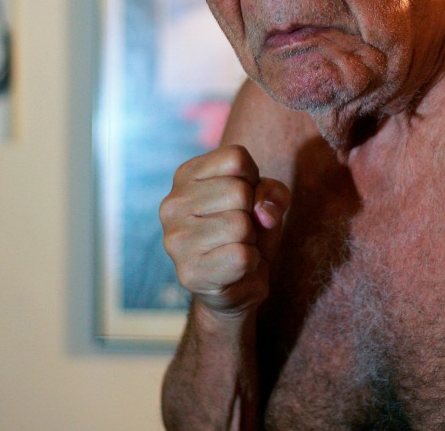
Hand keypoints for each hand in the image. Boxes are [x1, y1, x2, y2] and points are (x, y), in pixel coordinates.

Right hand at [160, 144, 289, 319]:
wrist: (236, 285)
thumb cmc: (249, 232)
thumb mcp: (266, 201)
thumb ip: (273, 193)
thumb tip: (262, 211)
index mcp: (186, 176)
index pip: (236, 158)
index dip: (253, 179)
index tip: (244, 199)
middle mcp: (172, 204)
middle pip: (239, 191)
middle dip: (251, 213)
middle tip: (239, 230)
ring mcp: (175, 239)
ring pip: (240, 225)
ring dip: (250, 240)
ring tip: (236, 247)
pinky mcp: (189, 272)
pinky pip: (241, 256)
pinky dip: (250, 263)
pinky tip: (235, 268)